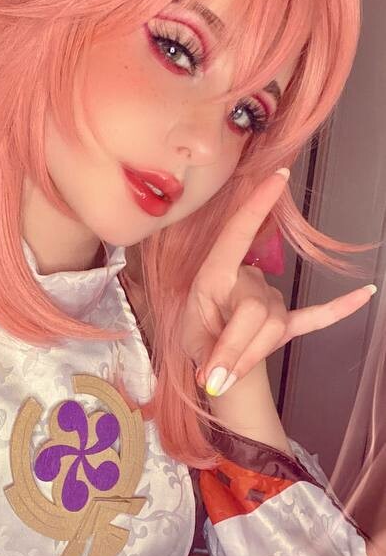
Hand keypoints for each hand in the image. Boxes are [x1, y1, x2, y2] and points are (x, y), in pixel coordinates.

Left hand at [184, 169, 376, 397]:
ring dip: (250, 355)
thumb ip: (211, 353)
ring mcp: (270, 298)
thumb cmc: (198, 338)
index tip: (277, 177)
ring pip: (272, 326)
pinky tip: (363, 295)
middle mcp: (246, 279)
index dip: (256, 206)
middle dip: (236, 347)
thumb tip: (219, 378)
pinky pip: (316, 314)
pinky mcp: (287, 319)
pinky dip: (338, 308)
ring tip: (225, 373)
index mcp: (214, 275)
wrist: (211, 357)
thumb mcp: (192, 343)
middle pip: (255, 310)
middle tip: (214, 376)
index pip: (237, 234)